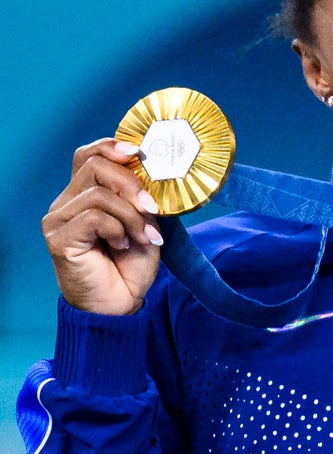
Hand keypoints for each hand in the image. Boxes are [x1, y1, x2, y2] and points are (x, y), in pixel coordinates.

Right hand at [42, 139, 164, 314]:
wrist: (119, 306)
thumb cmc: (129, 267)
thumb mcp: (143, 224)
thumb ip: (140, 198)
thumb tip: (153, 171)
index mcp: (83, 196)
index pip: (88, 156)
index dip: (111, 146)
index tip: (139, 151)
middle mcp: (65, 204)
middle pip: (94, 166)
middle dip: (131, 184)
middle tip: (152, 209)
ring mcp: (58, 220)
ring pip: (99, 193)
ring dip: (130, 216)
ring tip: (142, 238)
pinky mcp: (59, 239)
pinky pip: (94, 217)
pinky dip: (118, 229)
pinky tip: (123, 247)